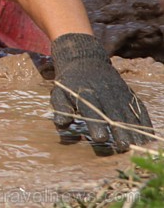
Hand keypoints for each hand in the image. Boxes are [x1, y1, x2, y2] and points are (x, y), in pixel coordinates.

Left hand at [50, 33, 153, 152]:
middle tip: (124, 146)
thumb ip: (61, 108)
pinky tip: (147, 135)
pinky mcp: (128, 93)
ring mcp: (118, 92)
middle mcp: (104, 93)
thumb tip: (62, 124)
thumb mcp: (59, 93)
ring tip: (137, 145)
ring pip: (128, 112)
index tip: (100, 138)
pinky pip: (139, 107)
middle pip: (114, 113)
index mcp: (85, 94)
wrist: (85, 61)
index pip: (91, 110)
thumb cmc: (70, 84)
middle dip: (120, 130)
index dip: (96, 124)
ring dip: (134, 129)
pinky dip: (144, 121)